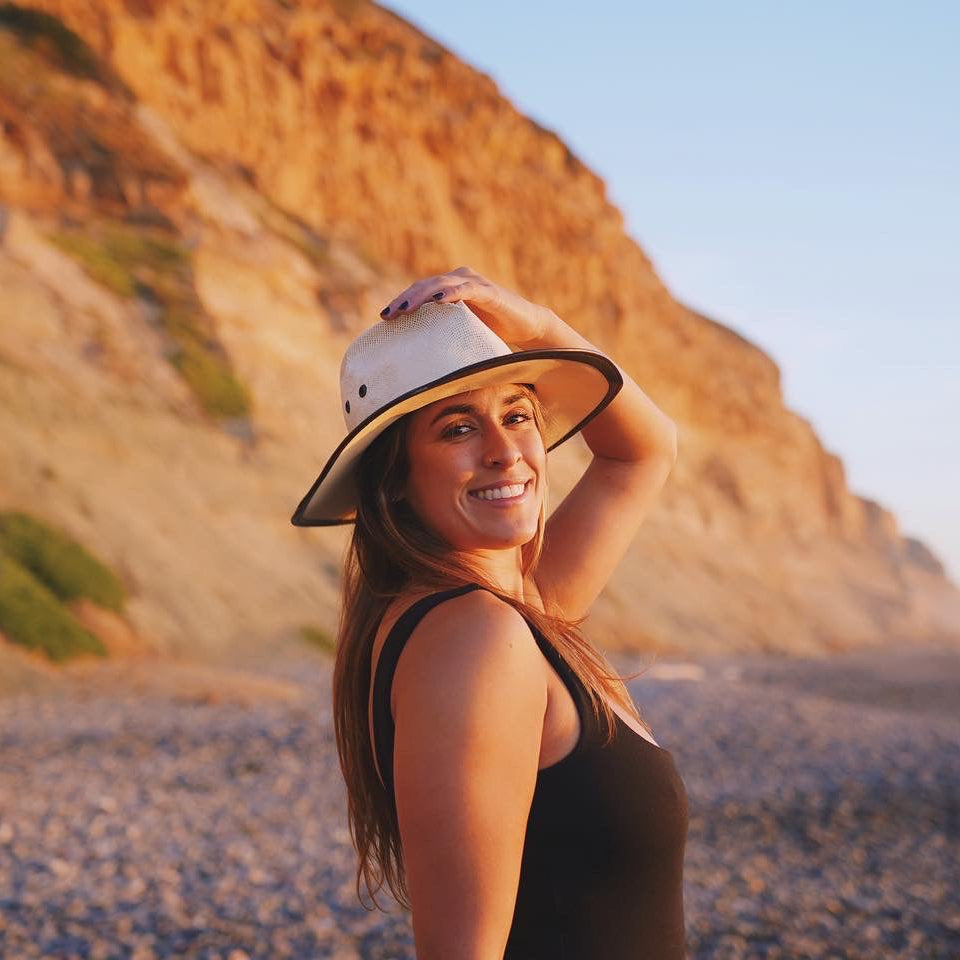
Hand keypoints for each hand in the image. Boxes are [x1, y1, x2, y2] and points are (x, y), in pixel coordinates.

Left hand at [380, 266, 549, 345]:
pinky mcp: (487, 290)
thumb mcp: (461, 331)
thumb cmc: (493, 331)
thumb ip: (442, 333)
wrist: (527, 327)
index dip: (401, 302)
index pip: (419, 292)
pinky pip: (465, 289)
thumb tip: (418, 357)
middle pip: (423, 286)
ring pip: (439, 285)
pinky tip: (436, 302)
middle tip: (387, 316)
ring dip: (420, 297)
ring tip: (405, 310)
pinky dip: (450, 294)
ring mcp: (473, 282)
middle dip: (404, 301)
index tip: (384, 318)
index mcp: (449, 287)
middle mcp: (458, 278)